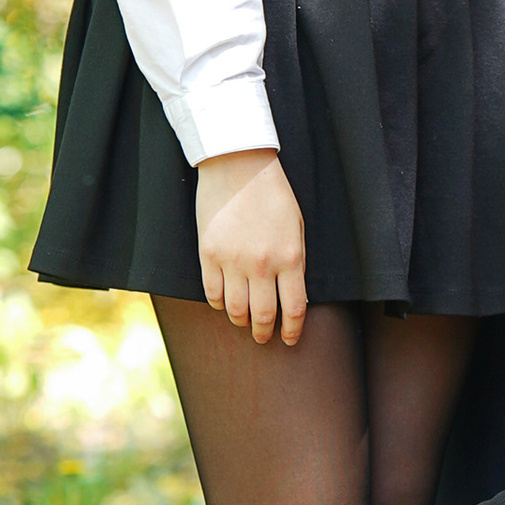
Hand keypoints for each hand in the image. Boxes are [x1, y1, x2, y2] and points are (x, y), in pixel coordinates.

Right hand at [195, 149, 306, 345]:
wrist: (238, 166)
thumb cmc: (273, 194)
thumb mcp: (296, 228)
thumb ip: (295, 262)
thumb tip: (291, 294)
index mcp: (290, 258)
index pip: (295, 308)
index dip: (293, 329)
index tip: (291, 338)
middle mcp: (262, 264)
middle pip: (263, 314)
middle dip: (265, 332)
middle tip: (264, 337)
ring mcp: (232, 261)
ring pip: (235, 309)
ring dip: (241, 321)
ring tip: (245, 322)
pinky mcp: (208, 254)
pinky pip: (211, 293)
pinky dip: (219, 304)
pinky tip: (224, 303)